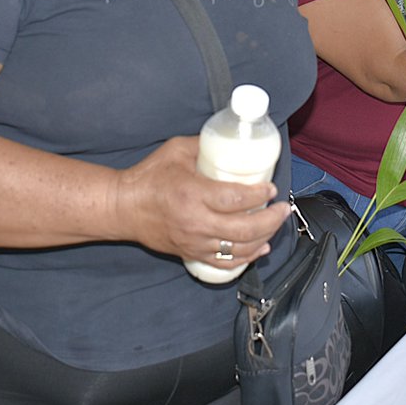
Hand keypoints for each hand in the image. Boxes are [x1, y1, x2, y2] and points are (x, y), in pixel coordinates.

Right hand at [113, 134, 290, 271]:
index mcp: (194, 193)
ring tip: (276, 225)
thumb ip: (205, 145)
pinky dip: (246, 258)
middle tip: (283, 208)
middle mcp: (196, 221)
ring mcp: (194, 241)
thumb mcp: (177, 150)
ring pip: (238, 249)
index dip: (259, 195)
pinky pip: (224, 263)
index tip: (271, 189)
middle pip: (244, 229)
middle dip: (271, 219)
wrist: (123, 207)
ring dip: (264, 238)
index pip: (236, 199)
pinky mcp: (191, 253)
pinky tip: (259, 248)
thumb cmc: (148, 176)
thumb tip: (232, 141)